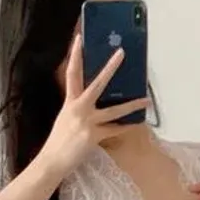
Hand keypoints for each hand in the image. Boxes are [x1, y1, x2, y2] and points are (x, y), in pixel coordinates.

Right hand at [38, 35, 148, 178]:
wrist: (52, 160)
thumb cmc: (59, 141)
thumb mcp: (65, 118)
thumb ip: (77, 108)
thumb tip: (90, 101)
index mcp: (69, 102)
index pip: (71, 73)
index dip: (75, 55)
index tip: (79, 39)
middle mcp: (78, 108)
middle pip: (97, 83)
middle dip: (110, 67)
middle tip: (121, 53)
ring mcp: (87, 121)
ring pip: (114, 110)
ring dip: (132, 105)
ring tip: (146, 99)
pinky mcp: (93, 136)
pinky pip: (114, 130)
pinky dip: (126, 127)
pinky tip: (137, 123)